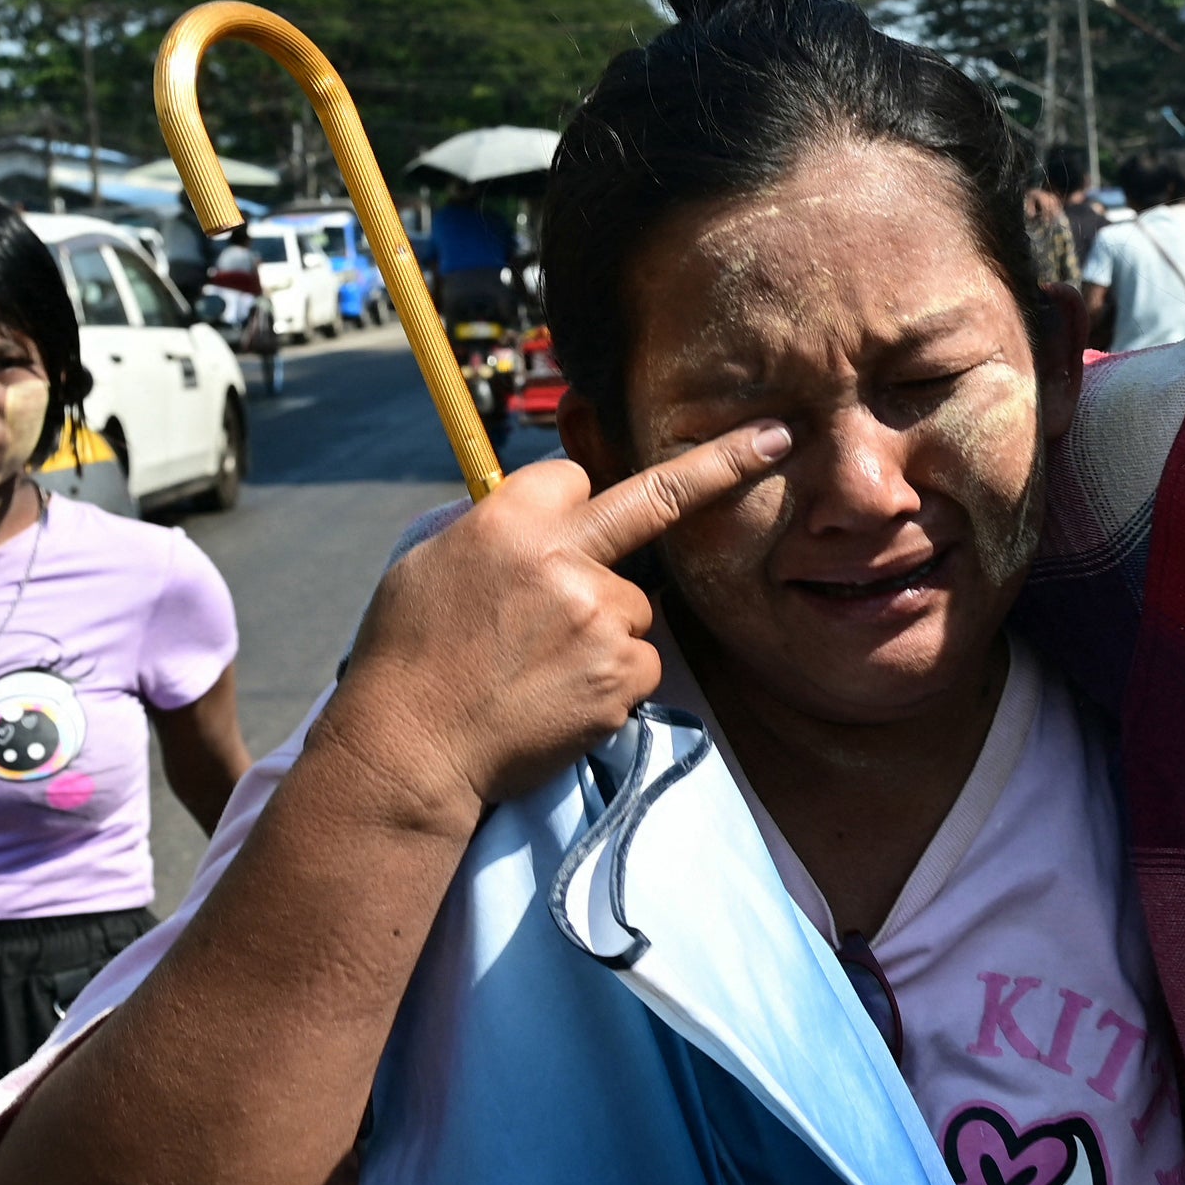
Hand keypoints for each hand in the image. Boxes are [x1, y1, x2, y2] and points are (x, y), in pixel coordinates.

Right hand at [317, 430, 789, 833]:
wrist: (413, 748)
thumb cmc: (408, 658)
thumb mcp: (427, 564)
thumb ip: (492, 531)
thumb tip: (533, 518)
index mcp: (510, 520)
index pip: (576, 477)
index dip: (575, 501)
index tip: (593, 504)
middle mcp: (566, 558)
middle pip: (656, 503)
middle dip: (724, 461)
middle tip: (775, 436)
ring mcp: (603, 616)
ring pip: (637, 607)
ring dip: (607, 629)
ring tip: (541, 669)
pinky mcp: (625, 673)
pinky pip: (641, 661)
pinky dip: (613, 680)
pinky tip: (562, 698)